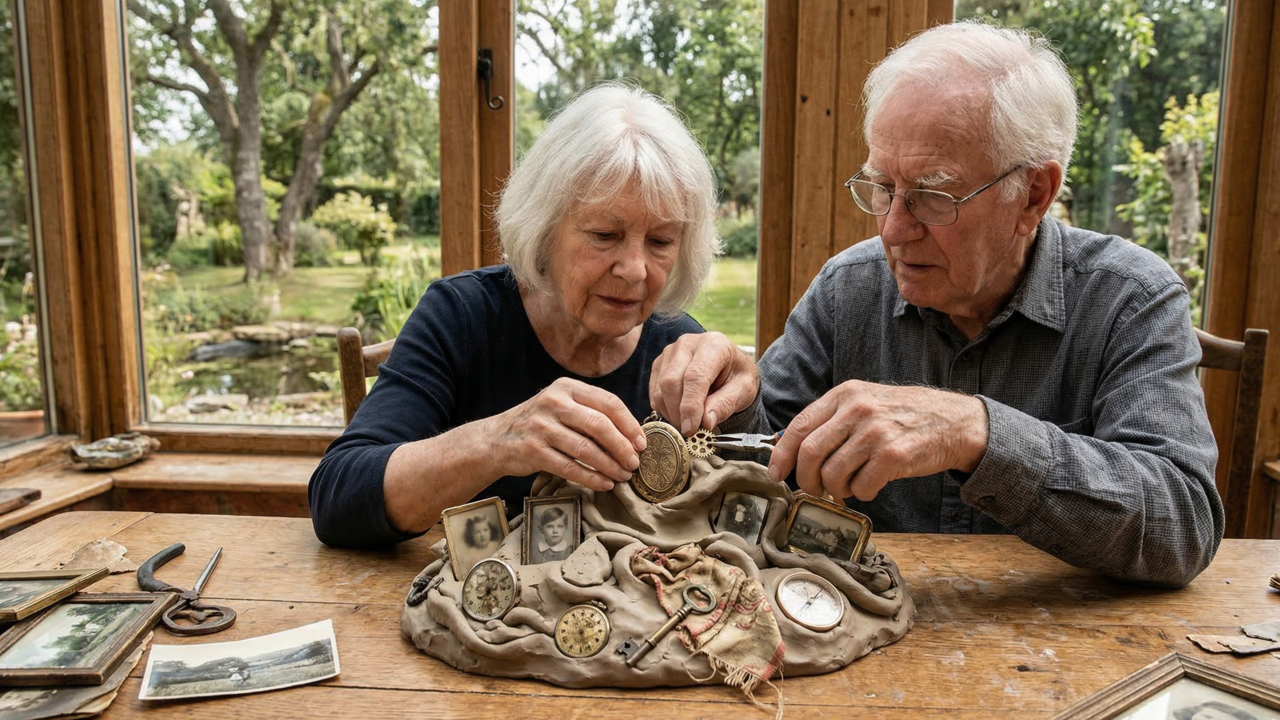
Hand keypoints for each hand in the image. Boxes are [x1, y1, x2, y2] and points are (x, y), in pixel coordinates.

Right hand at [489, 378, 644, 491]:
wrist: (496, 439)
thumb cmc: (540, 424)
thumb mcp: (562, 406)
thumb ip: (590, 412)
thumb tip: (632, 435)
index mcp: (567, 387)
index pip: (608, 402)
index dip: (629, 424)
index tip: (641, 442)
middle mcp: (554, 403)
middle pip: (599, 425)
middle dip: (622, 447)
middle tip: (634, 463)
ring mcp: (542, 427)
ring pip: (586, 449)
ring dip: (609, 466)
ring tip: (622, 476)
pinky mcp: (533, 451)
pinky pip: (570, 467)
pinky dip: (591, 478)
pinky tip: (603, 484)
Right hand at [649, 332, 758, 435]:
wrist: (729, 368)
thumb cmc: (737, 377)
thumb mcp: (743, 391)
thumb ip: (725, 405)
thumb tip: (705, 422)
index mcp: (714, 345)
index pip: (695, 377)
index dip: (690, 406)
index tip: (691, 429)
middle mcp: (688, 343)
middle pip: (671, 381)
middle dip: (677, 412)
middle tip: (689, 432)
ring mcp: (670, 351)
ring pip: (660, 387)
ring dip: (670, 412)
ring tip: (687, 423)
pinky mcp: (660, 362)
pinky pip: (654, 390)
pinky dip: (663, 408)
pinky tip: (678, 414)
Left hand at [769, 381, 988, 500]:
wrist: (955, 422)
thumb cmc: (905, 416)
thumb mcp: (865, 403)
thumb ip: (832, 421)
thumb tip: (793, 450)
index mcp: (844, 394)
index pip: (799, 426)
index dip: (782, 455)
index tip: (777, 474)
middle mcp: (857, 409)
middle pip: (810, 454)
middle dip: (806, 480)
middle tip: (814, 489)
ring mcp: (875, 432)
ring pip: (832, 475)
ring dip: (835, 490)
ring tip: (848, 486)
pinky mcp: (894, 455)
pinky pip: (861, 487)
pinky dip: (861, 493)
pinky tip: (872, 485)